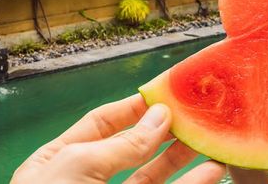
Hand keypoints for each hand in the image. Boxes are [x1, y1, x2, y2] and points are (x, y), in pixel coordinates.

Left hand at [11, 95, 225, 183]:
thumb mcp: (78, 165)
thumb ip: (122, 144)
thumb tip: (159, 116)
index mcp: (58, 161)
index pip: (100, 124)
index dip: (133, 108)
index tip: (166, 94)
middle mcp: (85, 182)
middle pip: (131, 149)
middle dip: (163, 130)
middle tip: (194, 114)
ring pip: (152, 176)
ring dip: (181, 157)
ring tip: (208, 139)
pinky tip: (210, 172)